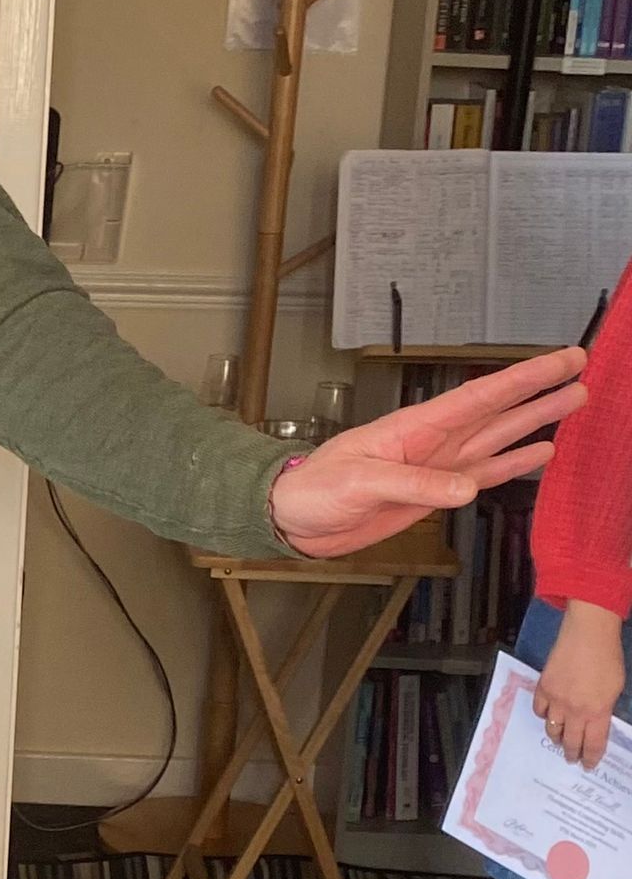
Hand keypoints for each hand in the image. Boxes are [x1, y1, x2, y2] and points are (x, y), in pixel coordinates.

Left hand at [267, 348, 586, 557]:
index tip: (561, 360)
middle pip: (500, 410)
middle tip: (581, 370)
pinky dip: (512, 465)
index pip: (482, 396)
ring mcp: (439, 466)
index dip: (525, 377)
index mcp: (418, 427)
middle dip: (541, 390)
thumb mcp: (361, 482)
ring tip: (574, 403)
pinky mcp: (435, 493)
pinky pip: (483, 475)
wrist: (296, 519)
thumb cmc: (316, 489)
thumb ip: (414, 484)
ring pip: (498, 438)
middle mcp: (435, 441)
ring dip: (536, 422)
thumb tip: (465, 487)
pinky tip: (539, 454)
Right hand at [534, 602, 623, 770]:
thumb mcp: (615, 689)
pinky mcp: (543, 688)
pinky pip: (540, 711)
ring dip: (557, 737)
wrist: (588, 635)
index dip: (591, 758)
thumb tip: (596, 722)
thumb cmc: (608, 659)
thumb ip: (604, 709)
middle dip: (572, 754)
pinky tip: (550, 714)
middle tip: (572, 758)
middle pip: (570, 742)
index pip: (593, 745)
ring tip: (560, 738)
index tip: (588, 765)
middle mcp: (575, 711)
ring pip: (552, 730)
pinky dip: (545, 716)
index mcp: (597, 712)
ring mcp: (556, 700)